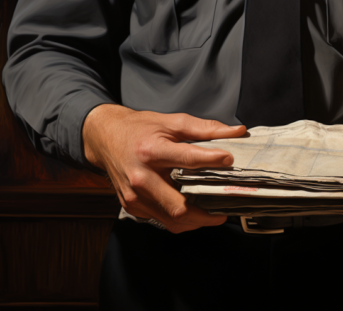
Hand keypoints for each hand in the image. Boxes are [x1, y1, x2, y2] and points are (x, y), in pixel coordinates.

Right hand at [83, 104, 246, 232]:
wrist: (104, 137)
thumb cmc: (138, 129)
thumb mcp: (172, 122)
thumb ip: (206, 129)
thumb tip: (236, 132)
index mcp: (151, 151)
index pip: (188, 159)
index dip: (212, 160)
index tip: (229, 161)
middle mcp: (141, 177)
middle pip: (178, 207)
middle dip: (206, 214)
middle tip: (224, 210)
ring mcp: (135, 196)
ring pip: (171, 220)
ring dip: (196, 221)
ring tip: (212, 213)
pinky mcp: (132, 206)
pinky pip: (161, 220)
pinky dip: (180, 219)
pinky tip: (191, 210)